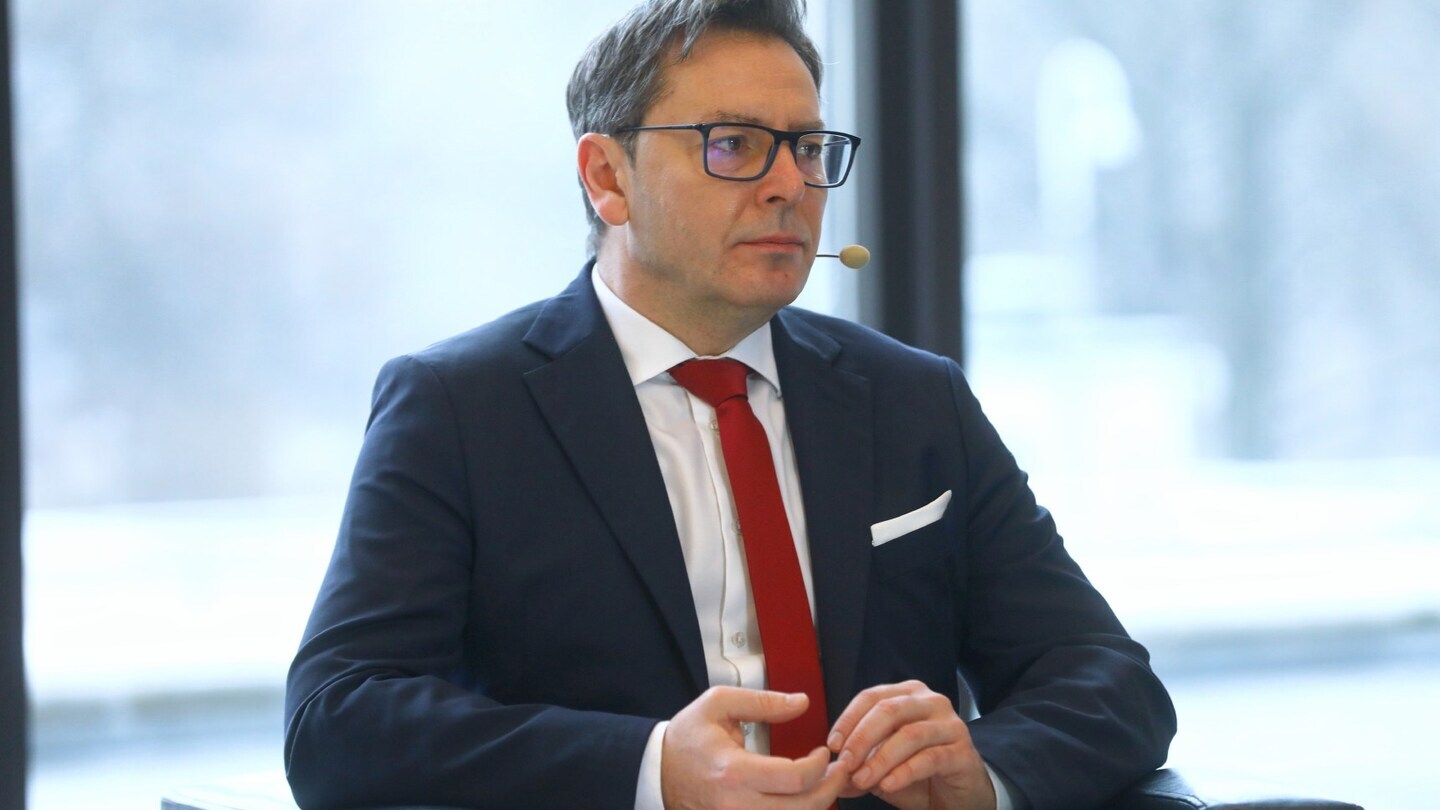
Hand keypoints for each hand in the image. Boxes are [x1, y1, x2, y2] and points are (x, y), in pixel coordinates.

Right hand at [661, 686, 848, 809]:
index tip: (823, 751)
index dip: (820, 766)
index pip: (795, 778)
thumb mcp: (719, 704)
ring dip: (817, 805)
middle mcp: (737, 804)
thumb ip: (763, 702)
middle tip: (840, 771)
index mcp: (733, 771)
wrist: (658, 770)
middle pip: (802, 809)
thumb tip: (801, 702)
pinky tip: (802, 799)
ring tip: (825, 784)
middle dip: (831, 789)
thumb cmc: (687, 738)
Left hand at [827, 680, 995, 809]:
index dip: (848, 719)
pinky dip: (904, 772)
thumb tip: (831, 773)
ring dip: (880, 758)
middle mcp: (930, 702)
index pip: (871, 697)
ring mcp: (950, 725)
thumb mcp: (882, 768)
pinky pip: (930, 758)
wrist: (958, 796)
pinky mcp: (962, 752)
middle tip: (845, 764)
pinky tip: (887, 786)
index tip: (832, 745)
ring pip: (909, 734)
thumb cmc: (918, 774)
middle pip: (889, 710)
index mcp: (907, 695)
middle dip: (861, 737)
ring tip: (862, 779)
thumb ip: (858, 766)